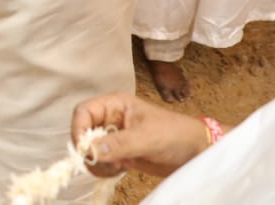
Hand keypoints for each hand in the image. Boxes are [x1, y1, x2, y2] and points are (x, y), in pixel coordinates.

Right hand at [70, 92, 209, 178]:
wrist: (196, 152)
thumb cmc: (175, 135)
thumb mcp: (147, 137)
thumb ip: (119, 143)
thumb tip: (90, 151)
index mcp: (115, 105)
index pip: (83, 112)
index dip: (79, 129)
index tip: (84, 150)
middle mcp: (110, 119)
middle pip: (83, 132)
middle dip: (89, 150)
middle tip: (107, 162)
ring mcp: (114, 138)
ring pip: (89, 150)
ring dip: (98, 162)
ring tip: (119, 166)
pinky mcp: (119, 154)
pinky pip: (101, 162)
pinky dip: (106, 169)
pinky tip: (123, 169)